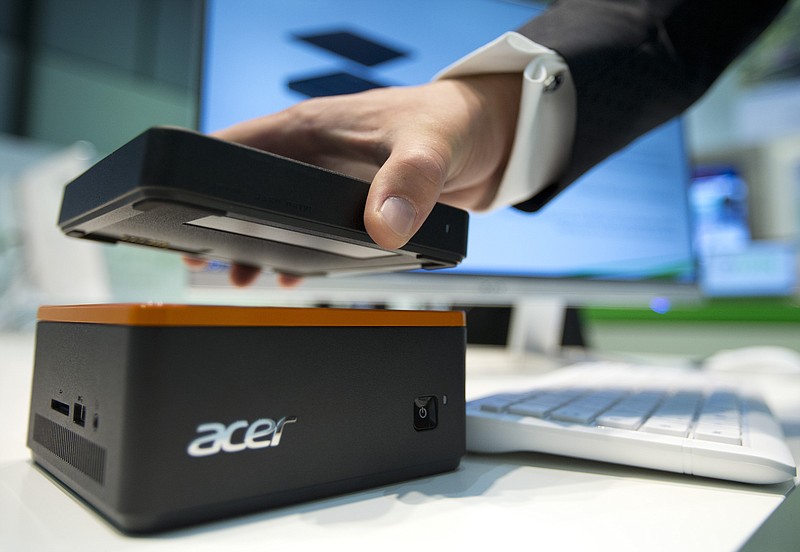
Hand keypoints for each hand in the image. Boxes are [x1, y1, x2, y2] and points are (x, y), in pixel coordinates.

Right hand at [193, 73, 521, 285]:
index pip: (237, 145)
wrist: (491, 136)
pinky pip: (310, 230)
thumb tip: (381, 228)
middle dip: (220, 223)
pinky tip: (294, 278)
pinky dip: (297, 254)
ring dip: (257, 245)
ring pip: (274, 214)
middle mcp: (314, 153)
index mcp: (314, 128)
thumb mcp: (431, 146)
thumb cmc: (455, 121)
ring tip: (243, 279)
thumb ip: (408, 183)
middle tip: (203, 263)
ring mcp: (331, 179)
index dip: (202, 177)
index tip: (178, 214)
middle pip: (246, 188)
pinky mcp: (353, 201)